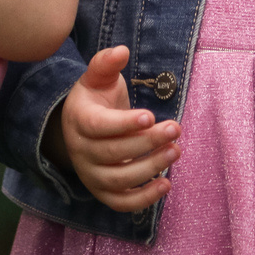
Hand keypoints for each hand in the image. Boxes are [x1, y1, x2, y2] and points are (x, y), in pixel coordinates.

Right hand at [51, 45, 178, 212]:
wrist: (81, 129)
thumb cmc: (96, 100)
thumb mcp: (97, 78)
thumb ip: (106, 63)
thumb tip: (122, 50)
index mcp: (78, 120)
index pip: (99, 126)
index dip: (124, 123)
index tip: (151, 115)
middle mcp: (81, 151)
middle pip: (113, 153)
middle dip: (147, 142)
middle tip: (175, 129)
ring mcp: (91, 175)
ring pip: (120, 179)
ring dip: (151, 167)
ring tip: (176, 151)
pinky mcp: (103, 192)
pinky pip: (122, 203)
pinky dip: (145, 199)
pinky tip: (166, 184)